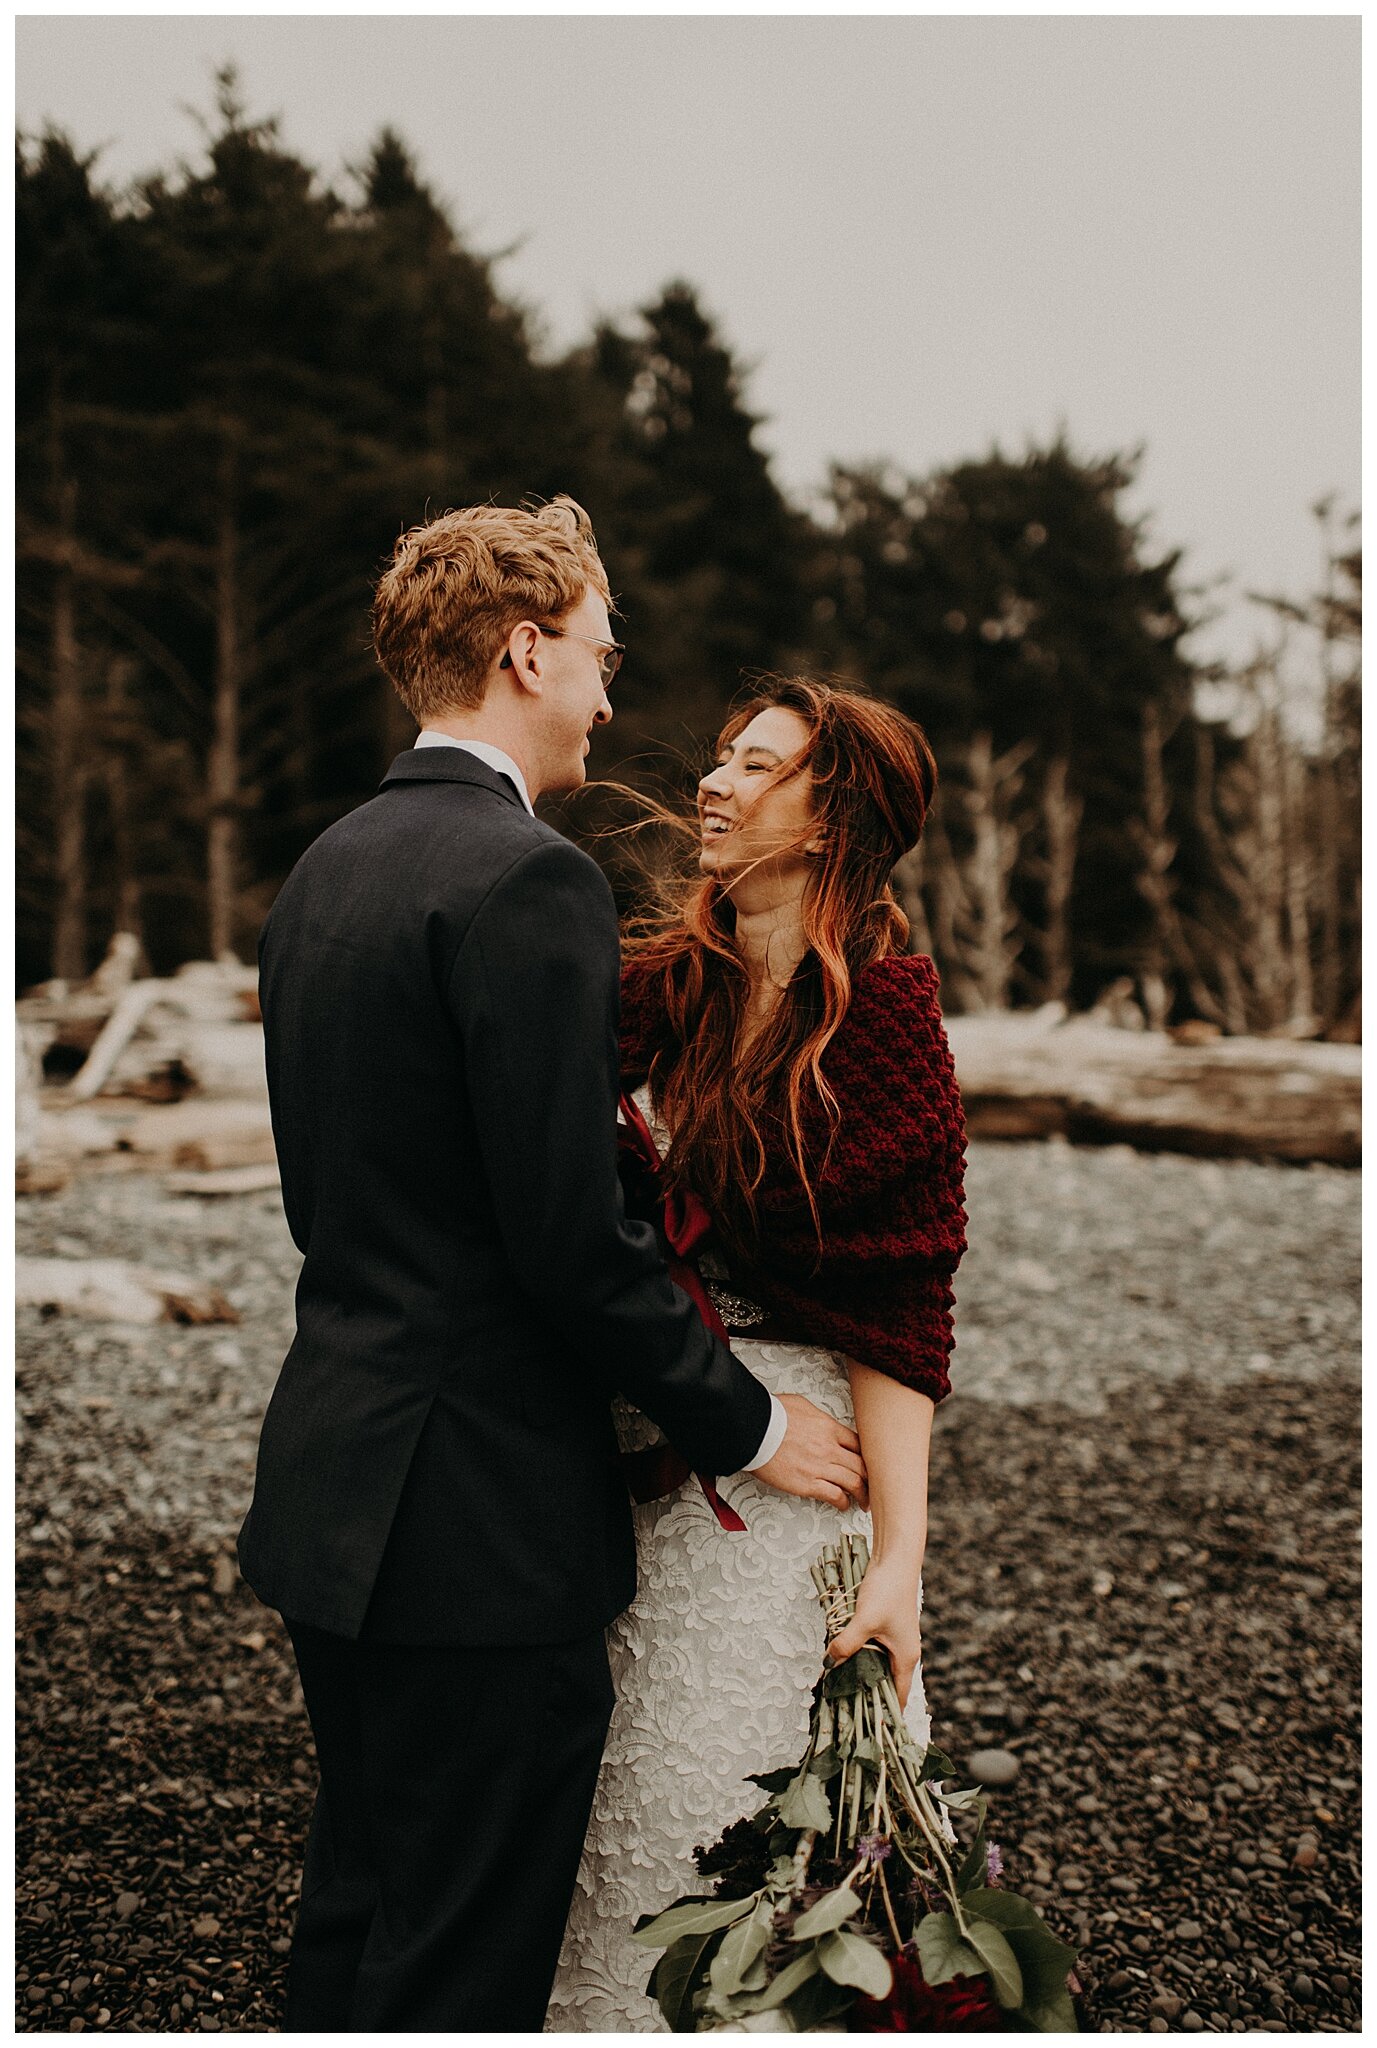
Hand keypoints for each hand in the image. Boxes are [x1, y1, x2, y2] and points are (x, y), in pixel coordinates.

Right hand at [753, 1394, 867, 1510]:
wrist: (753, 1429)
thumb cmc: (771, 1415)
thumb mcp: (802, 1405)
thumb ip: (818, 1417)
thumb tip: (821, 1422)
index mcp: (829, 1428)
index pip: (859, 1445)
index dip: (867, 1457)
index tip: (868, 1464)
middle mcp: (829, 1448)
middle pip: (861, 1466)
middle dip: (870, 1478)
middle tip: (872, 1486)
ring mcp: (820, 1467)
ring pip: (853, 1483)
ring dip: (862, 1494)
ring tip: (864, 1502)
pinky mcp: (807, 1484)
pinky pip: (833, 1495)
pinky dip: (842, 1502)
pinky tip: (843, 1504)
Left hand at [826, 1553, 922, 1709]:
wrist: (895, 1558)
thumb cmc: (887, 1591)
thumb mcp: (865, 1621)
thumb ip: (847, 1644)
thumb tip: (829, 1664)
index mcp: (906, 1658)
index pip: (899, 1698)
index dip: (886, 1716)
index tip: (869, 1732)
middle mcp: (902, 1653)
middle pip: (885, 1684)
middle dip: (867, 1697)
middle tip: (844, 1710)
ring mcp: (893, 1640)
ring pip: (875, 1666)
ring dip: (859, 1674)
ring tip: (837, 1688)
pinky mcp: (883, 1627)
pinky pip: (870, 1650)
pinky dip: (857, 1656)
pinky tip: (840, 1657)